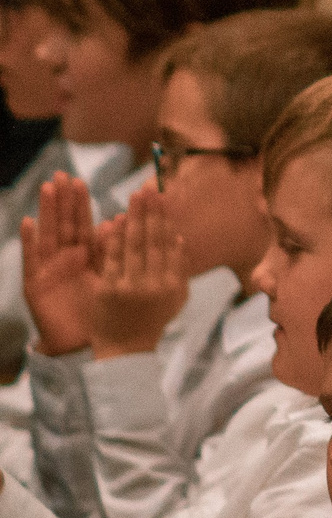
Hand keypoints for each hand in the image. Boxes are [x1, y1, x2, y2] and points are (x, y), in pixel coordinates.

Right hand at [22, 173, 95, 356]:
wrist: (83, 341)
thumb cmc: (100, 308)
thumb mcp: (107, 274)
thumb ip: (110, 249)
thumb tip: (117, 220)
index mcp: (84, 255)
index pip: (81, 223)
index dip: (79, 203)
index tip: (78, 179)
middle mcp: (64, 259)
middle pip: (62, 224)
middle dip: (62, 200)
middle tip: (60, 175)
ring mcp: (48, 270)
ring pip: (47, 236)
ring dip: (47, 212)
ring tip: (47, 189)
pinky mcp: (35, 286)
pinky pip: (31, 260)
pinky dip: (29, 241)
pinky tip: (28, 222)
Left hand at [90, 188, 191, 358]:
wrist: (125, 349)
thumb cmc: (154, 319)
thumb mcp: (177, 296)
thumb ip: (180, 268)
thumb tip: (179, 237)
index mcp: (172, 285)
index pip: (169, 245)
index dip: (166, 220)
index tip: (164, 199)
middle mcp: (153, 285)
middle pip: (152, 241)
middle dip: (151, 213)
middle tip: (148, 189)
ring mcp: (128, 288)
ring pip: (132, 247)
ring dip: (134, 219)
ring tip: (135, 198)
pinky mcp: (107, 292)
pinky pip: (111, 260)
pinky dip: (114, 239)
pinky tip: (116, 221)